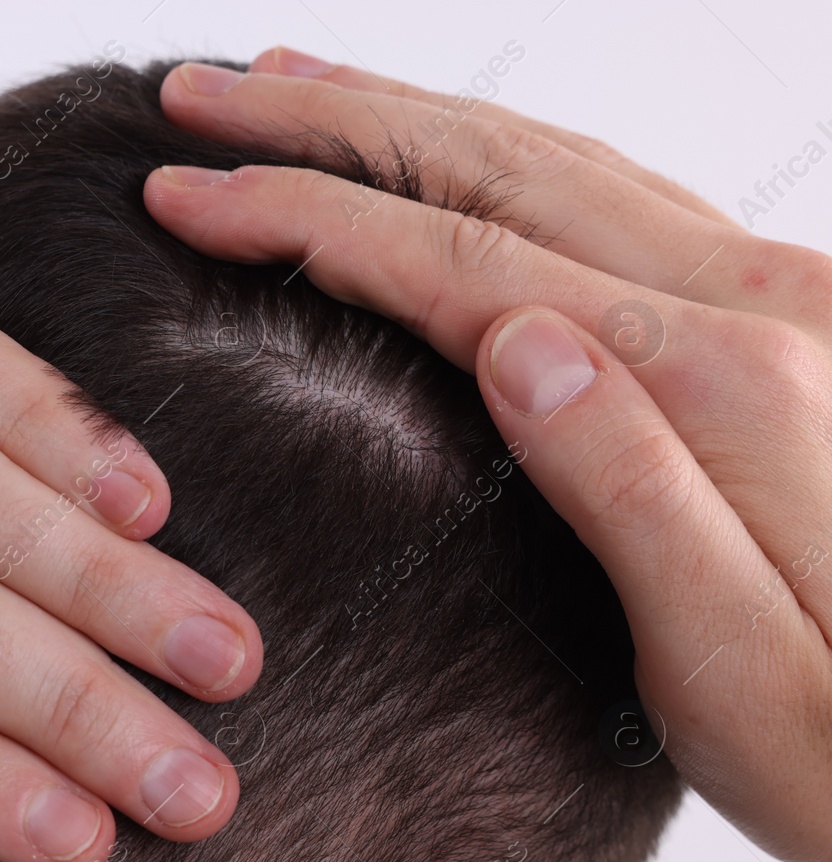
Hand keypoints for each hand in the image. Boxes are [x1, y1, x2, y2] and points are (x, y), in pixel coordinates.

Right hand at [142, 49, 831, 861]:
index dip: (307, 220)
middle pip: (493, 171)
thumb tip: (517, 343)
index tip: (191, 198)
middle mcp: (753, 306)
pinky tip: (442, 151)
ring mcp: (771, 296)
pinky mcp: (772, 316)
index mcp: (722, 389)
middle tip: (201, 101)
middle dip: (328, 124)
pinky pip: (601, 193)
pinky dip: (492, 154)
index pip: (461, 265)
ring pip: (546, 162)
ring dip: (403, 115)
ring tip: (289, 88)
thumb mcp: (739, 671)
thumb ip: (636, 494)